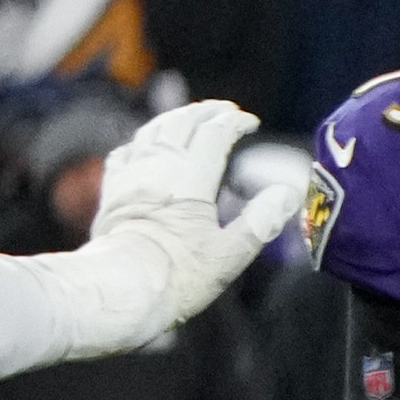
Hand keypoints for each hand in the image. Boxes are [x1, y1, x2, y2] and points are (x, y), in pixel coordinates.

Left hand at [88, 101, 294, 344]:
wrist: (120, 289)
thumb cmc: (176, 276)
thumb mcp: (230, 255)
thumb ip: (260, 221)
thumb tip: (288, 194)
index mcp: (191, 178)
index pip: (215, 134)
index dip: (234, 123)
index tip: (250, 122)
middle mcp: (158, 167)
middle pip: (182, 123)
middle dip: (205, 112)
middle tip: (224, 111)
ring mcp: (131, 177)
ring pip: (152, 132)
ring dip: (173, 119)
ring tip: (188, 118)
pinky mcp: (111, 192)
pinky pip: (124, 154)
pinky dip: (140, 142)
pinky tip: (144, 146)